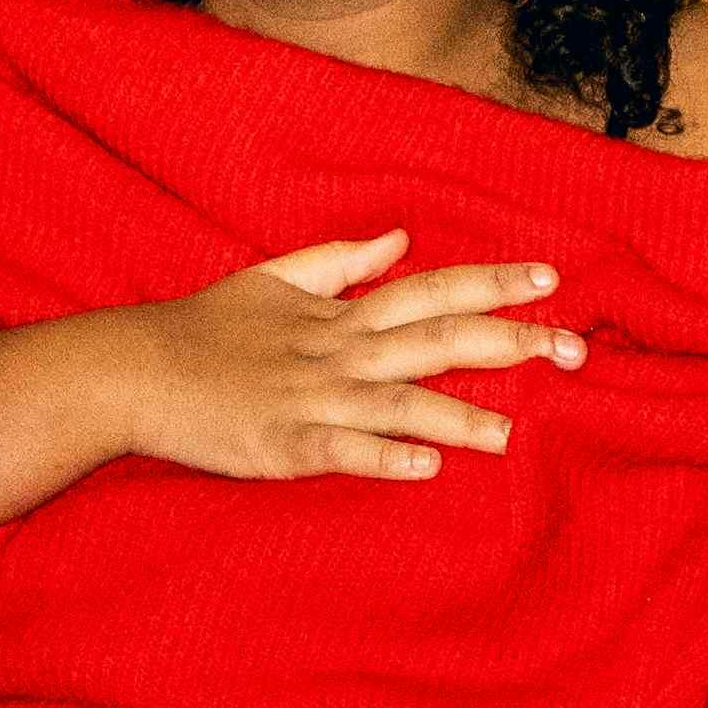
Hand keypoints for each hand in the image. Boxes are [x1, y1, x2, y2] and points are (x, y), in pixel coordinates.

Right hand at [118, 230, 585, 484]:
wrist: (134, 370)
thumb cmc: (205, 328)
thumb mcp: (274, 278)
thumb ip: (341, 262)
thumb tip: (400, 239)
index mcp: (340, 313)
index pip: (431, 290)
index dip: (492, 284)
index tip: (551, 280)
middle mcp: (336, 351)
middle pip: (435, 340)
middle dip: (507, 344)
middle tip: (572, 351)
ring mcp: (311, 399)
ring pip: (397, 402)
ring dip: (455, 415)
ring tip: (509, 434)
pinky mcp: (281, 443)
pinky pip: (340, 451)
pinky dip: (381, 457)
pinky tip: (423, 468)